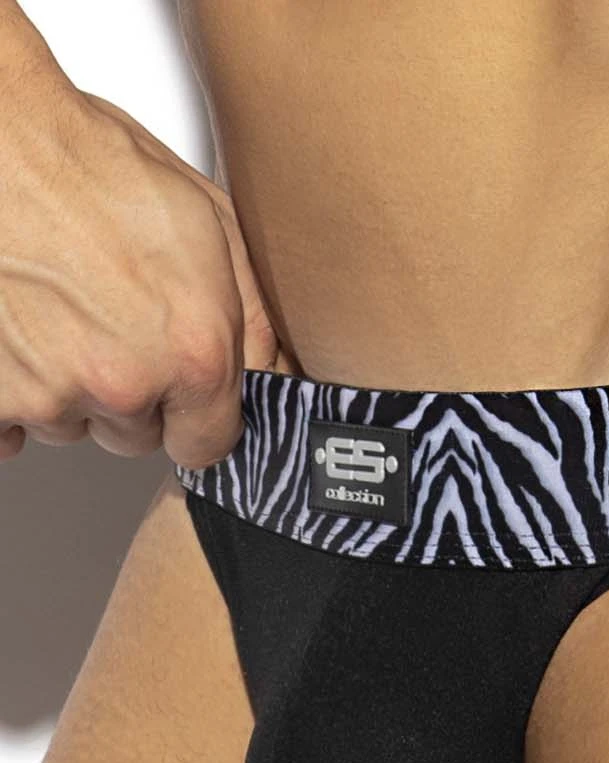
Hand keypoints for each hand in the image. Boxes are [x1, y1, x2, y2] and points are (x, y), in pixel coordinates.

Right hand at [0, 79, 287, 467]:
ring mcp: (45, 392)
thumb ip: (255, 322)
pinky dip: (11, 395)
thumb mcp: (214, 229)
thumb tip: (276, 380)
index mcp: (192, 355)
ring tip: (57, 312)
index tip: (181, 394)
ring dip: (67, 387)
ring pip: (70, 424)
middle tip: (109, 324)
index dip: (195, 416)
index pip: (208, 444)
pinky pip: (5, 432)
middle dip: (130, 393)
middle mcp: (121, 382)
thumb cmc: (89, 165)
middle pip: (137, 434)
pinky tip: (17, 343)